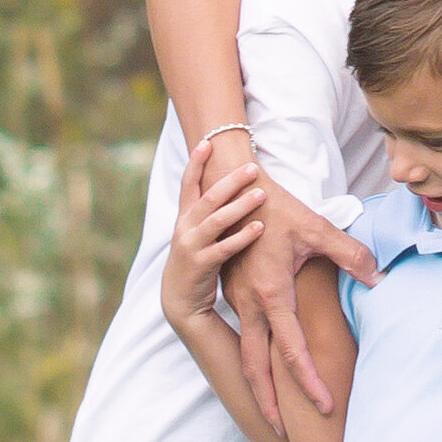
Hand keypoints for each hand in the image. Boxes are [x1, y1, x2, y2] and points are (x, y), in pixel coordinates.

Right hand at [160, 148, 265, 335]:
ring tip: (261, 194)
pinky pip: (224, 248)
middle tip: (253, 167)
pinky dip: (242, 237)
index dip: (196, 162)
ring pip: (217, 220)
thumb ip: (206, 211)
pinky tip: (259, 228)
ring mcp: (191, 246)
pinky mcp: (201, 265)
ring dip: (240, 205)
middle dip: (231, 181)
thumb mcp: (195, 232)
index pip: (188, 183)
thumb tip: (226, 185)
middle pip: (208, 197)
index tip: (208, 142)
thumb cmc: (195, 259)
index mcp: (184, 216)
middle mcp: (184, 227)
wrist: (180, 300)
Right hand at [214, 159, 375, 430]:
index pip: (292, 351)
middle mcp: (248, 304)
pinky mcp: (232, 293)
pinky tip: (265, 371)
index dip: (309, 382)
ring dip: (257, 384)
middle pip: (254, 367)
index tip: (325, 406)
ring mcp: (236, 300)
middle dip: (268, 402)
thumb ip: (351, 256)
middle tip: (284, 433)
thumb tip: (380, 280)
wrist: (233, 187)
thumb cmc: (278, 207)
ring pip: (244, 353)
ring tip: (272, 412)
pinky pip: (242, 334)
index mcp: (271, 293)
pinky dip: (252, 358)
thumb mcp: (318, 228)